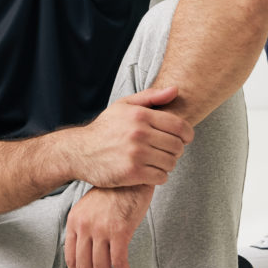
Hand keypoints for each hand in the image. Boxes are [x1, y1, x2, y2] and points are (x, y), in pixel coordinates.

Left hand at [64, 183, 152, 267]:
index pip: (71, 260)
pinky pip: (119, 263)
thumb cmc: (116, 193)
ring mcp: (101, 228)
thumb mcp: (92, 208)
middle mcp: (84, 226)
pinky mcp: (119, 230)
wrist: (132, 175)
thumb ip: (86, 230)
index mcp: (74, 221)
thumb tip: (89, 260)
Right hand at [76, 85, 192, 188]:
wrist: (80, 151)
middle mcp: (139, 133)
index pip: (179, 126)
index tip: (184, 139)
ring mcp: (136, 154)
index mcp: (140, 115)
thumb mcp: (124, 105)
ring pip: (171, 162)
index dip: (187, 134)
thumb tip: (175, 90)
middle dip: (176, 150)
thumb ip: (151, 96)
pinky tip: (150, 171)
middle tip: (166, 151)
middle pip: (177, 146)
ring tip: (157, 160)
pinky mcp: (132, 173)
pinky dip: (159, 176)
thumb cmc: (106, 128)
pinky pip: (161, 177)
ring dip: (168, 164)